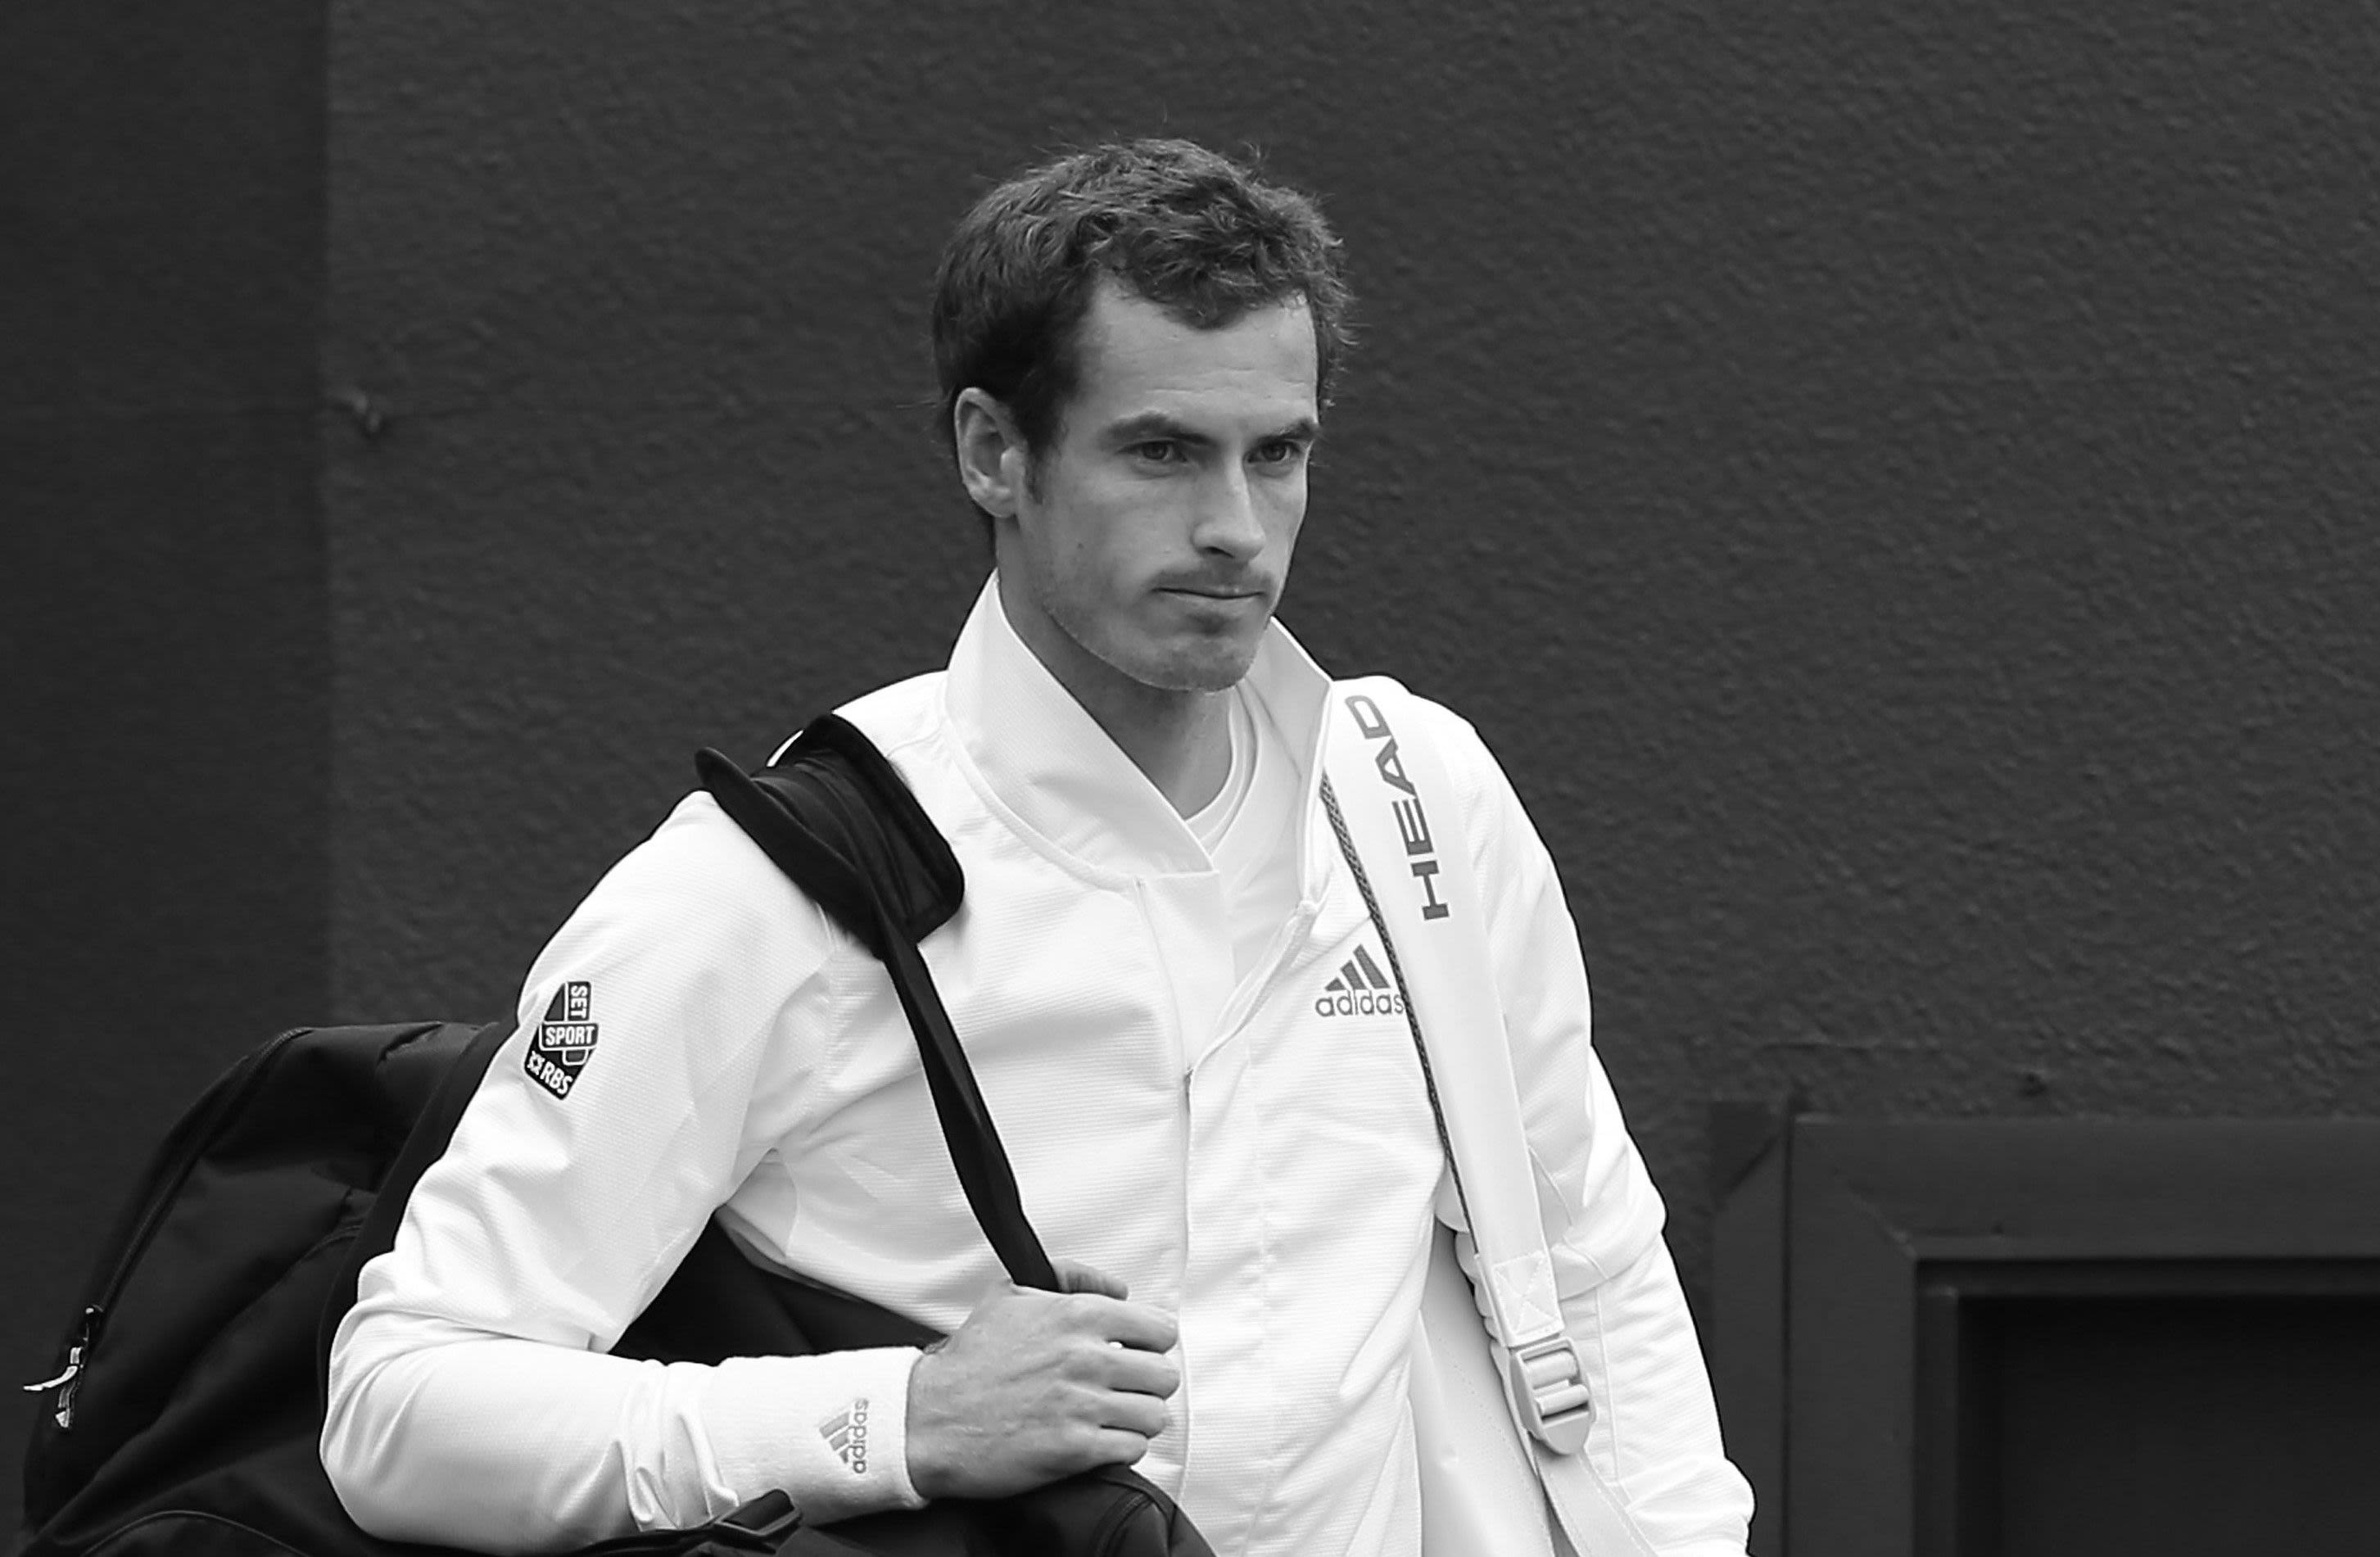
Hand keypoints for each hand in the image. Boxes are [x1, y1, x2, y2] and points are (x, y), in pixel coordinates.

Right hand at [903, 1259, 1179, 1499]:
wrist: (929, 1418)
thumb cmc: (970, 1363)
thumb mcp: (1011, 1294)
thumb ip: (1071, 1276)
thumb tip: (1117, 1286)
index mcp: (1077, 1316)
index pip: (1161, 1329)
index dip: (1151, 1344)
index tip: (1136, 1353)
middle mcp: (1085, 1358)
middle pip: (1164, 1375)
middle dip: (1146, 1383)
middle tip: (1123, 1388)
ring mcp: (1082, 1405)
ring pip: (1154, 1414)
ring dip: (1137, 1418)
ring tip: (1111, 1416)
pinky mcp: (1075, 1449)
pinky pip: (1133, 1448)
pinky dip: (1121, 1448)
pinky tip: (1098, 1440)